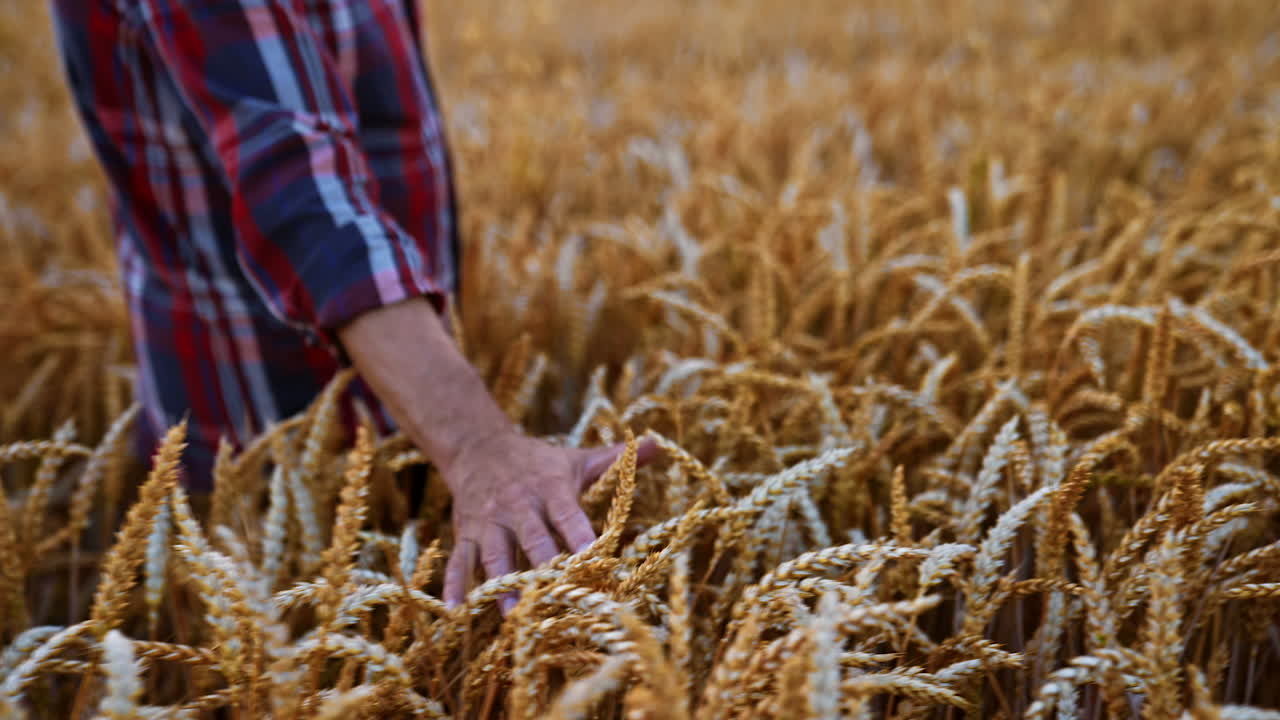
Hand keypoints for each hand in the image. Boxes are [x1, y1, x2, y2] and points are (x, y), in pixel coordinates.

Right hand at [440, 432, 657, 610]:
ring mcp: (490, 521)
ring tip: (513, 614)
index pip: (568, 514)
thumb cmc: (539, 462)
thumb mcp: (576, 458)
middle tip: (559, 596)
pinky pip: (460, 560)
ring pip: (496, 555)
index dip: (580, 534)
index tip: (595, 557)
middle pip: (532, 539)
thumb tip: (657, 444)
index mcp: (549, 488)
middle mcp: (519, 505)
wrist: (479, 447)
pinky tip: (459, 610)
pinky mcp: (466, 533)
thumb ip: (614, 460)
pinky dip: (456, 584)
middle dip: (545, 567)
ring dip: (504, 584)